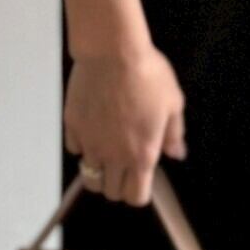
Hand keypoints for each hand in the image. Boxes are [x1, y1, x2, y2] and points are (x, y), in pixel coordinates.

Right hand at [64, 42, 187, 206]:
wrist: (112, 51)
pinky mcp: (73, 127)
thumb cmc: (148, 74)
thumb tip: (176, 154)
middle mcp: (113, 156)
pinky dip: (83, 146)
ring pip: (90, 177)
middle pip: (111, 192)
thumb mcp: (173, 101)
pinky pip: (76, 149)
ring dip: (98, 171)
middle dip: (119, 183)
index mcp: (141, 154)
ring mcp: (90, 143)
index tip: (142, 177)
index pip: (136, 197)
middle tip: (125, 163)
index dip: (139, 192)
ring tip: (106, 153)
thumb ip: (173, 133)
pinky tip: (93, 129)